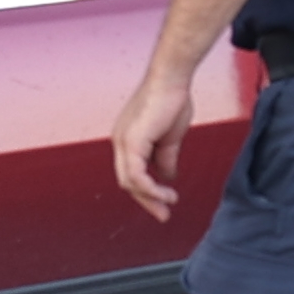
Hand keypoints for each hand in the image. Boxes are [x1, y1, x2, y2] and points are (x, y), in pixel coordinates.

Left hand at [110, 65, 193, 218]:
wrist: (173, 79)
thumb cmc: (172, 99)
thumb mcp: (170, 139)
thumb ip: (166, 159)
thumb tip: (167, 177)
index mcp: (128, 140)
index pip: (132, 174)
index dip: (147, 192)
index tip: (164, 204)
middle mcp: (121, 142)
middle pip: (127, 181)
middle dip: (146, 201)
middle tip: (163, 214)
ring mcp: (123, 141)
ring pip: (129, 181)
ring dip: (150, 196)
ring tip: (170, 201)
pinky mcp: (132, 142)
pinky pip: (137, 175)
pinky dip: (151, 188)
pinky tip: (165, 192)